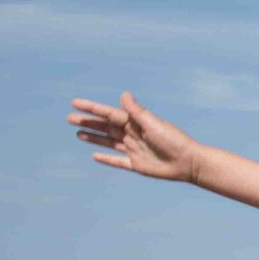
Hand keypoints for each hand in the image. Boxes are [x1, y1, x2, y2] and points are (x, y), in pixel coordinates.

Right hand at [70, 93, 198, 180]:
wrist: (189, 162)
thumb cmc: (173, 140)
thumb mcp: (153, 124)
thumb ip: (136, 112)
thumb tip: (123, 94)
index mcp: (136, 123)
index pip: (109, 114)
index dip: (92, 109)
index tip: (75, 103)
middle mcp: (133, 135)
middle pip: (106, 127)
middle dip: (88, 122)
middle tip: (69, 118)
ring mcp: (134, 150)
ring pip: (108, 142)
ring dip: (94, 137)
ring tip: (78, 133)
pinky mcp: (137, 165)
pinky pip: (118, 161)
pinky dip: (106, 159)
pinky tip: (94, 156)